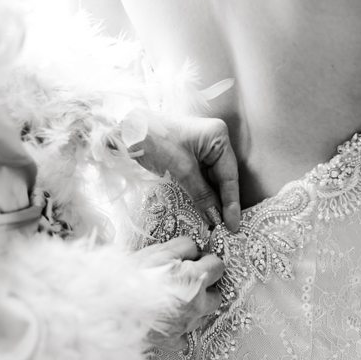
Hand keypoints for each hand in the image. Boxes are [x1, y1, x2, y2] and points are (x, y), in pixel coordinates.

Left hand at [132, 111, 240, 232]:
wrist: (126, 131)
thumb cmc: (155, 142)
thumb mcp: (181, 170)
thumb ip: (202, 194)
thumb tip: (216, 217)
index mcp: (218, 137)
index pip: (230, 175)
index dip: (232, 202)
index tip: (234, 225)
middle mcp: (214, 141)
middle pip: (223, 177)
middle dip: (222, 203)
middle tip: (226, 228)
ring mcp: (202, 148)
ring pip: (211, 179)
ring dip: (211, 200)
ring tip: (215, 223)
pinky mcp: (190, 155)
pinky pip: (200, 177)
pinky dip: (201, 193)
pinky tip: (203, 209)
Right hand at [135, 237, 224, 348]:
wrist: (112, 306)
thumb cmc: (133, 278)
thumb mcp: (159, 251)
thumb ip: (183, 247)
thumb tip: (193, 249)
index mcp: (195, 279)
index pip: (217, 266)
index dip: (207, 261)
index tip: (197, 260)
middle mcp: (197, 304)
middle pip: (216, 296)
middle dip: (205, 288)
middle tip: (186, 281)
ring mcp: (186, 324)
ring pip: (201, 317)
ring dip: (193, 309)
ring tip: (174, 301)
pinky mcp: (172, 340)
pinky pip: (183, 338)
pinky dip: (178, 331)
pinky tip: (168, 322)